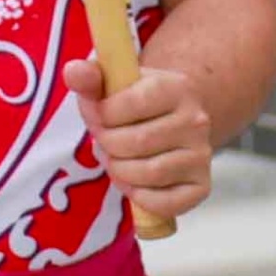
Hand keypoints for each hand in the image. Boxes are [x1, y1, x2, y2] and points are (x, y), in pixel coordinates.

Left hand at [83, 46, 218, 223]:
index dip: (102, 115)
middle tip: (103, 142)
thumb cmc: (133, 101)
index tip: (98, 116)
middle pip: (136, 142)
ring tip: (115, 159)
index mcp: (175, 87)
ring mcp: (202, 155)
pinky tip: (132, 182)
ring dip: (120, 171)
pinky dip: (139, 197)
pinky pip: (164, 203)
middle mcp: (196, 120)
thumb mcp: (112, 81)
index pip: (130, 104)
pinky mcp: (201, 187)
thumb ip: (89, 76)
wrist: (168, 120)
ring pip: (149, 174)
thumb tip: (74, 73)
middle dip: (108, 145)